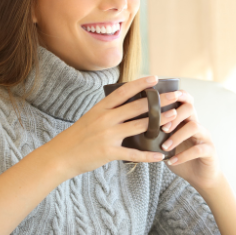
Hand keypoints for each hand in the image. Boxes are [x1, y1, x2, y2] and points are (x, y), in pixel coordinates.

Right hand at [46, 75, 181, 179]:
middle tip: (175, 96)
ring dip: (159, 122)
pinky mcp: (109, 152)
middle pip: (137, 107)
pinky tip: (160, 156)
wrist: (60, 156)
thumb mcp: (92, 117)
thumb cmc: (79, 136)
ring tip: (174, 118)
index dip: (141, 84)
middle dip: (159, 101)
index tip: (155, 78)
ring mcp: (108, 136)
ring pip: (139, 126)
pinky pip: (133, 154)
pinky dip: (148, 155)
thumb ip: (109, 111)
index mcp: (101, 108)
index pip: (124, 92)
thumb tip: (129, 102)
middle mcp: (105, 119)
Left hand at [158, 89, 222, 191]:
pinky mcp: (210, 151)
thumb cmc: (180, 156)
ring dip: (177, 136)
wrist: (199, 176)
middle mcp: (197, 124)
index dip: (177, 95)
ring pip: (194, 126)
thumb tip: (134, 127)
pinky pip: (198, 149)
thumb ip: (158, 133)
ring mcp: (205, 136)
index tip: (163, 97)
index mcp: (186, 120)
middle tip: (162, 128)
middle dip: (174, 116)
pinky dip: (183, 155)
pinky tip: (172, 161)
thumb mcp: (168, 143)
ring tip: (164, 147)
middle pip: (189, 108)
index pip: (185, 100)